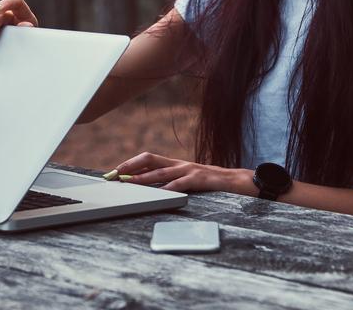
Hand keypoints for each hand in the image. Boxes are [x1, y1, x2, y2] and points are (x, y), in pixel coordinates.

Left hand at [109, 151, 252, 194]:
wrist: (239, 181)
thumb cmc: (212, 183)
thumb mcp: (189, 181)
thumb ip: (172, 182)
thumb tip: (150, 189)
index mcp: (176, 164)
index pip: (147, 159)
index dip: (129, 164)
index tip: (113, 172)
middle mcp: (180, 164)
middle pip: (149, 159)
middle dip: (130, 166)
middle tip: (113, 174)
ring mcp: (190, 170)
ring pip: (162, 171)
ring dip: (143, 177)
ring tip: (128, 183)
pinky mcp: (201, 179)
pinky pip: (182, 183)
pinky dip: (169, 188)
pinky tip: (159, 193)